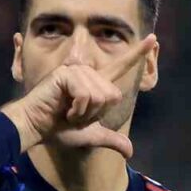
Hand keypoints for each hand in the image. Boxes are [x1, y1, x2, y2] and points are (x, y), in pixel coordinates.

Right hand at [0, 34, 156, 158]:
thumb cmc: (58, 129)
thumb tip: (130, 152)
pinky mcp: (67, 73)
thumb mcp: (90, 135)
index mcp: (96, 83)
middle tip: (75, 114)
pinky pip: (86, 95)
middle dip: (96, 114)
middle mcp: (89, 73)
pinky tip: (63, 108)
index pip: (120, 66)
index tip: (153, 38)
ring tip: (68, 111)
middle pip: (113, 95)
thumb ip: (111, 139)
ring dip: (85, 113)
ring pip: (100, 96)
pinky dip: (77, 110)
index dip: (137, 53)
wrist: (37, 128)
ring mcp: (78, 71)